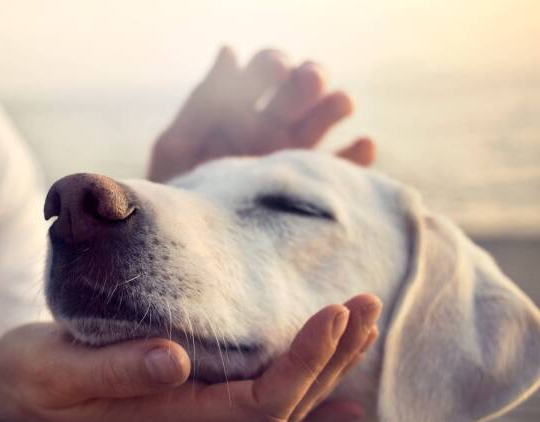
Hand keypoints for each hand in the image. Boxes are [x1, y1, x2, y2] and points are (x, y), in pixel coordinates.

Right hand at [0, 294, 381, 421]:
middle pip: (288, 405)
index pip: (260, 403)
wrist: (21, 397)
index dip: (304, 363)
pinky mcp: (197, 397)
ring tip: (365, 324)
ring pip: (284, 405)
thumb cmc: (36, 379)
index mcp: (172, 418)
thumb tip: (175, 358)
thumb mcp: (60, 370)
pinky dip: (310, 399)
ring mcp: (200, 415)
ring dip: (330, 367)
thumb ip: (116, 369)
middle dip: (333, 357)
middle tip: (366, 303)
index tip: (333, 313)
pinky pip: (266, 407)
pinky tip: (344, 396)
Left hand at [148, 47, 375, 182]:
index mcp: (239, 110)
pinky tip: (363, 145)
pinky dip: (357, 156)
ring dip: (336, 105)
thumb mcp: (178, 148)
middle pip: (300, 90)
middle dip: (308, 79)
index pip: (265, 71)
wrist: (190, 251)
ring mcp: (294, 158)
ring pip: (324, 121)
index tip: (276, 68)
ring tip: (341, 103)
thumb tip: (230, 51)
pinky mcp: (311, 191)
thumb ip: (203, 103)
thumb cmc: (176, 198)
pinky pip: (343, 170)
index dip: (273, 65)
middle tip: (310, 80)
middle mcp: (271, 128)